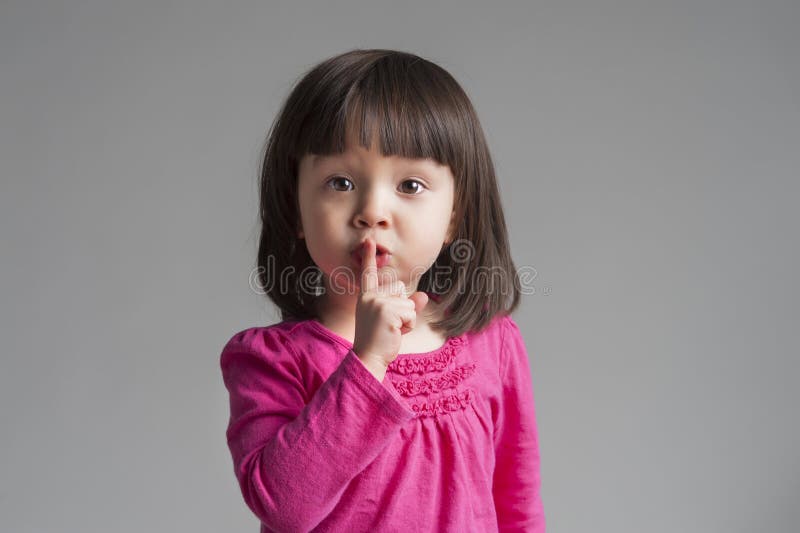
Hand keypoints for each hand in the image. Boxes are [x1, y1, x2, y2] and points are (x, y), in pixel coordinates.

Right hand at [352, 237, 428, 378]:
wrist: (368, 358)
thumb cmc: (379, 341)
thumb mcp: (393, 320)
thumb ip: (407, 306)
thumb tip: (423, 296)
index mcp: (367, 297)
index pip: (369, 275)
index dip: (369, 257)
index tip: (369, 241)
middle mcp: (371, 297)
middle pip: (401, 289)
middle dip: (403, 308)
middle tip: (388, 325)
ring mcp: (379, 303)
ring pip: (409, 303)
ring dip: (407, 319)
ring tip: (391, 330)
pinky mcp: (388, 311)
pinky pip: (412, 313)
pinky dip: (408, 325)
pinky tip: (395, 333)